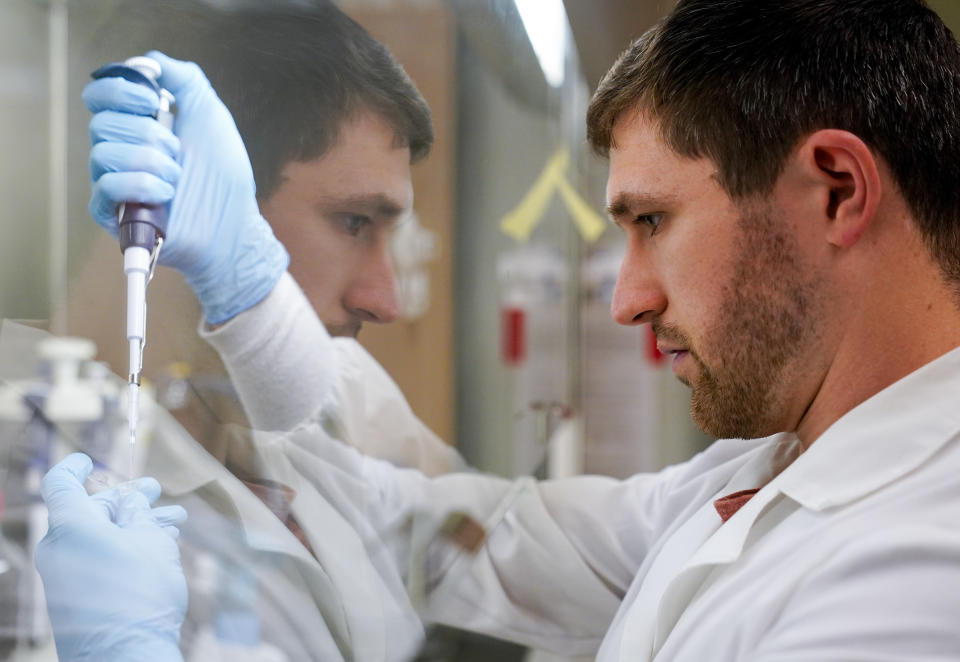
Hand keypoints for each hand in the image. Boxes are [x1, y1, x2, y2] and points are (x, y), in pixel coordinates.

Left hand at [35, 453, 187, 661]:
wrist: (127, 657)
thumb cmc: (139, 594)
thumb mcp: (150, 541)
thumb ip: (140, 514)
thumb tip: (132, 502)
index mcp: (71, 527)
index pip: (61, 484)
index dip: (75, 467)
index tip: (89, 461)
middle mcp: (60, 549)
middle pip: (89, 511)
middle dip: (127, 500)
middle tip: (156, 490)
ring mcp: (64, 577)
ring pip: (100, 537)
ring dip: (136, 525)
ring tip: (175, 520)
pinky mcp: (75, 599)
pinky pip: (97, 561)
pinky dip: (124, 548)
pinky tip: (160, 547)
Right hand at [84, 51, 288, 323]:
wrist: (234, 225)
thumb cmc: (223, 176)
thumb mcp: (210, 115)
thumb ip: (184, 79)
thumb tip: (150, 61)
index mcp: (137, 126)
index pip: (100, 95)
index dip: (122, 92)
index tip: (155, 102)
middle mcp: (120, 151)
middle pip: (102, 122)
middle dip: (150, 134)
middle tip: (178, 152)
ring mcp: (114, 183)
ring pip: (103, 152)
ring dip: (151, 163)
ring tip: (177, 179)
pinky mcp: (112, 214)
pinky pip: (107, 186)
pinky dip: (143, 186)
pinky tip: (167, 196)